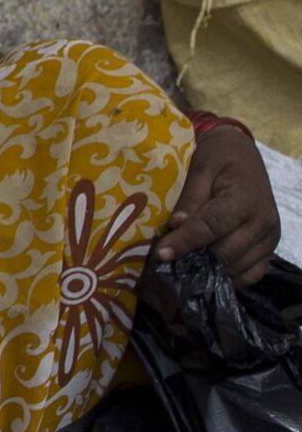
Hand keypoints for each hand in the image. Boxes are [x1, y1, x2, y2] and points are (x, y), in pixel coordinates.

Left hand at [157, 122, 280, 285]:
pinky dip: (230, 277)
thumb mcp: (199, 170)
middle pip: (225, 252)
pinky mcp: (270, 248)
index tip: (161, 254)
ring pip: (237, 267)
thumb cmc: (218, 158)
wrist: (243, 154)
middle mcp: (262, 222)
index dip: (185, 242)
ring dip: (210, 270)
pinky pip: (252, 274)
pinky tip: (209, 271)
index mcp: (244, 199)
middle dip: (194, 259)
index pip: (211, 227)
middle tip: (167, 262)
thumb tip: (176, 226)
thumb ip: (190, 199)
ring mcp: (270, 238)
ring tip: (184, 265)